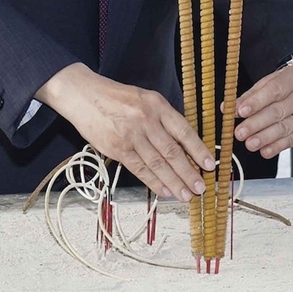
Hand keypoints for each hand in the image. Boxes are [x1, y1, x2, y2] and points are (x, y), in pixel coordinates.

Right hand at [36, 63, 213, 198]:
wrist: (83, 95)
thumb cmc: (115, 97)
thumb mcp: (144, 99)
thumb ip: (162, 118)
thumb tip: (183, 144)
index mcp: (157, 105)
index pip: (183, 130)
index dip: (198, 150)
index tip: (209, 165)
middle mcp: (146, 119)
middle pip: (173, 151)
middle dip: (189, 172)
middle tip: (200, 188)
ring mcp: (131, 135)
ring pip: (158, 163)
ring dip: (174, 181)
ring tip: (186, 195)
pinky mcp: (117, 148)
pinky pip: (139, 168)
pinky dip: (153, 181)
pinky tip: (164, 190)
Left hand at [234, 58, 292, 158]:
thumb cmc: (287, 83)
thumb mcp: (270, 81)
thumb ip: (250, 95)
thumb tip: (228, 107)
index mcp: (292, 79)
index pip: (273, 91)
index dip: (256, 102)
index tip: (240, 112)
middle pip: (278, 112)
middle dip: (256, 124)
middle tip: (240, 133)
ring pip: (285, 128)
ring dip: (265, 138)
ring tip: (249, 144)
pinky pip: (292, 139)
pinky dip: (277, 147)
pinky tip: (264, 151)